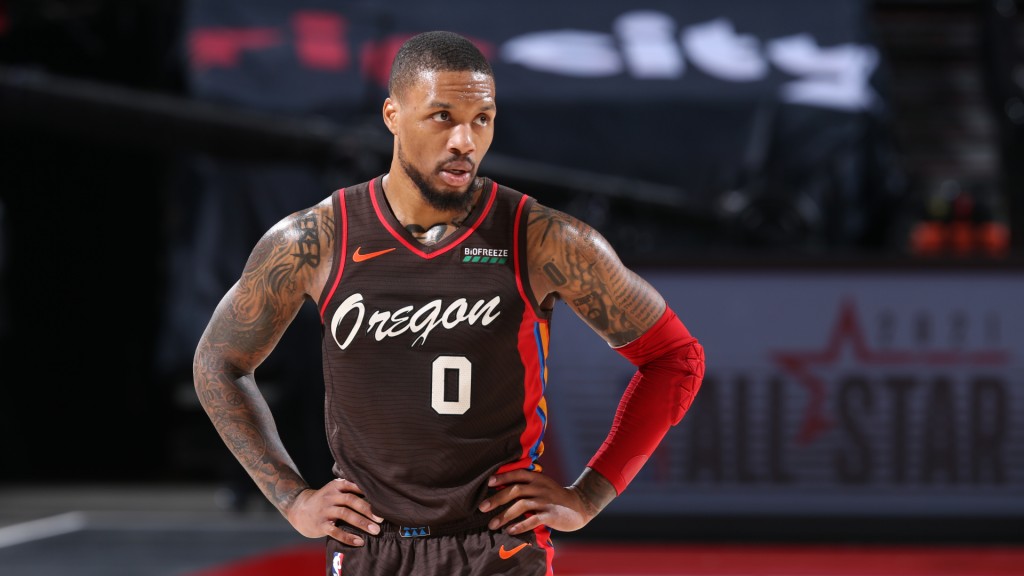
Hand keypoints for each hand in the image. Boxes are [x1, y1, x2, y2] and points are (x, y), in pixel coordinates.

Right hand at [285, 478, 382, 545]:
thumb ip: (350, 489)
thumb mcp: (334, 490)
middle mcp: (330, 496)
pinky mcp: (321, 525)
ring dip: (362, 522)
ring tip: (375, 530)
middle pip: (351, 500)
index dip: (368, 491)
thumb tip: (377, 495)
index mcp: (336, 486)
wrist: (298, 509)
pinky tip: (359, 541)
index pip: (354, 485)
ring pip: (345, 514)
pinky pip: (336, 531)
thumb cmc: (325, 500)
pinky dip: (348, 537)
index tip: (382, 499)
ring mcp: (324, 510)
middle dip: (368, 509)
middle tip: (381, 519)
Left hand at [477, 469, 599, 534]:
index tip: (488, 483)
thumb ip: (526, 485)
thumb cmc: (554, 496)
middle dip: (497, 499)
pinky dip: (520, 525)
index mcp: (537, 478)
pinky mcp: (551, 515)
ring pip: (522, 505)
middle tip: (482, 507)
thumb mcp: (542, 485)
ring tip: (492, 524)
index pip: (517, 474)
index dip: (503, 477)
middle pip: (515, 490)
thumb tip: (501, 488)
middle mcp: (540, 487)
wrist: (579, 505)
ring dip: (504, 515)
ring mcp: (546, 501)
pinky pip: (533, 519)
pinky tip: (510, 531)